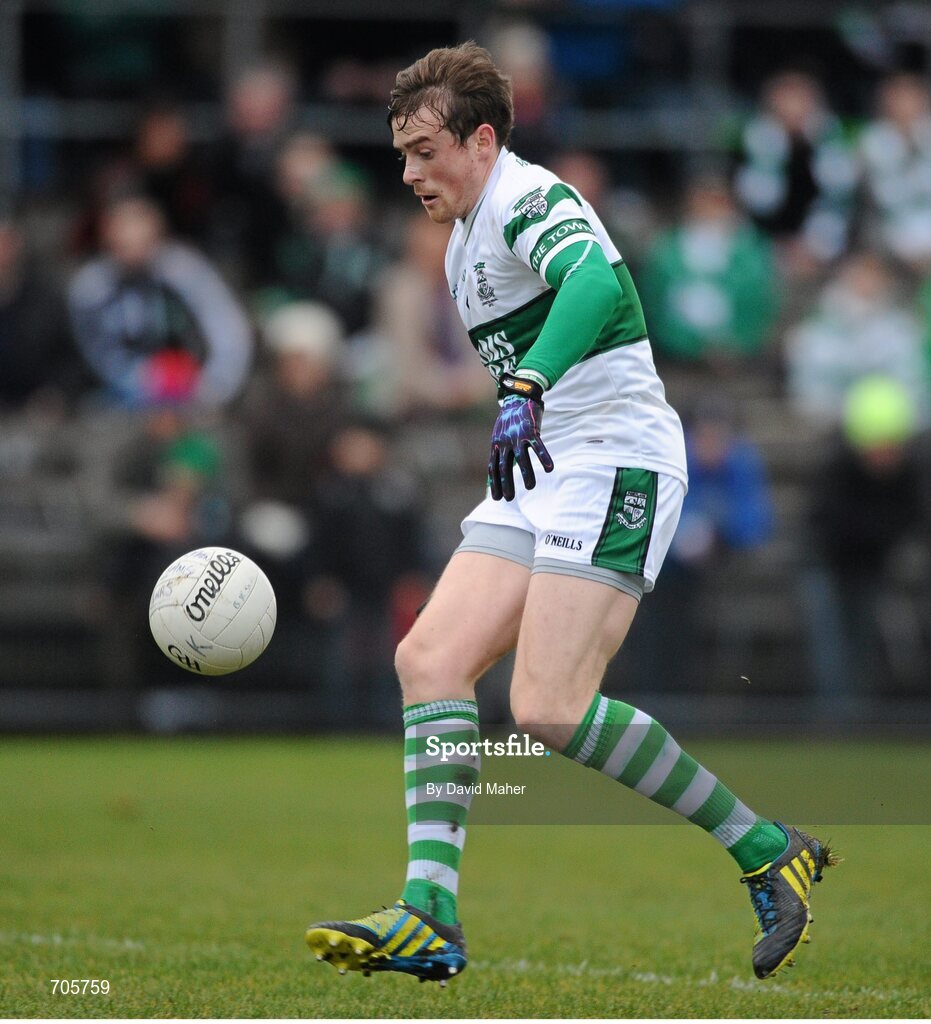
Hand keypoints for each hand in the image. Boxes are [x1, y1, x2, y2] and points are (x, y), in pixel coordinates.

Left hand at [488, 375, 554, 500]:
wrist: (518, 396)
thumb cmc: (510, 418)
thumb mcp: (499, 435)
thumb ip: (499, 450)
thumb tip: (496, 465)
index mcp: (496, 445)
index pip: (494, 468)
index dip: (495, 483)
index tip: (497, 498)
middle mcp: (505, 442)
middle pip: (504, 467)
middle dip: (506, 484)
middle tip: (509, 499)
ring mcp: (517, 437)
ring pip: (522, 459)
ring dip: (526, 474)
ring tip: (530, 487)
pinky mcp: (531, 431)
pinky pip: (538, 447)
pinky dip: (544, 457)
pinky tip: (549, 469)